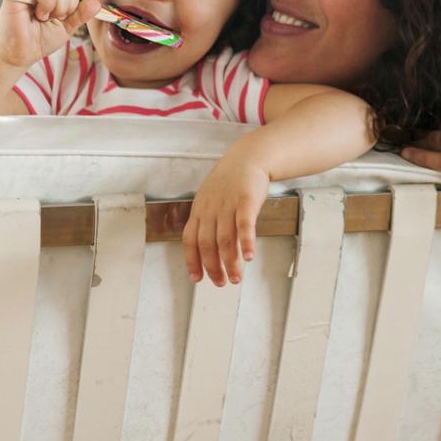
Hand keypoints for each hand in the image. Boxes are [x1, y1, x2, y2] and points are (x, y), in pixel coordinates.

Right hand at [0, 0, 99, 68]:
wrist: (22, 54)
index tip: (60, 19)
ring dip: (48, 2)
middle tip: (47, 19)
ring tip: (40, 16)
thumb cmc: (41, 41)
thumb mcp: (66, 28)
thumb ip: (80, 15)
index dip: (71, 4)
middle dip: (60, 6)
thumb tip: (97, 3)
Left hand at [182, 157, 268, 285]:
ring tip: (236, 277)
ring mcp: (228, 205)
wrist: (247, 158)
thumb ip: (207, 221)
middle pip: (207, 245)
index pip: (190, 241)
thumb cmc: (230, 181)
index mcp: (199, 210)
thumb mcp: (210, 199)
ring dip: (231, 263)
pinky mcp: (246, 201)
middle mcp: (211, 209)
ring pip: (225, 240)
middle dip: (213, 268)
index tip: (197, 278)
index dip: (192, 261)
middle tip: (220, 282)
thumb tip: (208, 248)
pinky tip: (250, 256)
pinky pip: (245, 226)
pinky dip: (247, 243)